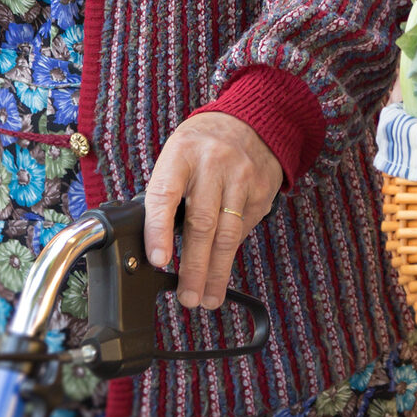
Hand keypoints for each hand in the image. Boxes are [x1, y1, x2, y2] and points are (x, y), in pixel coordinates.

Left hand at [143, 112, 282, 309]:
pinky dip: (232, 251)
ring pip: (227, 234)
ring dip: (216, 272)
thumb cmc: (204, 143)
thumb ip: (167, 190)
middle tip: (186, 297)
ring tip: (206, 297)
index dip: (159, 230)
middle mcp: (213, 164)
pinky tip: (223, 265)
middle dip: (193, 267)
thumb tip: (154, 244)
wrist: (254, 119)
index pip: (165, 195)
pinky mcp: (262, 191)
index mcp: (181, 153)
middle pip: (202, 224)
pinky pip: (245, 229)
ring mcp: (241, 177)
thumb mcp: (177, 153)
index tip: (159, 260)